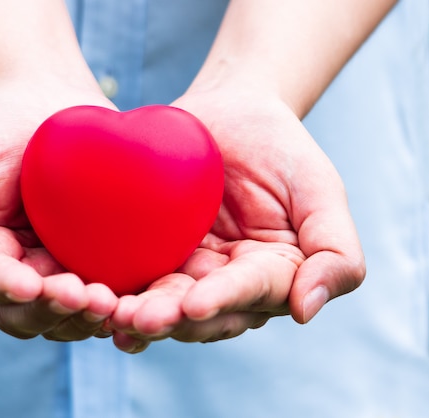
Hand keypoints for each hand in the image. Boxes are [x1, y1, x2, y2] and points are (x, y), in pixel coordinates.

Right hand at [0, 77, 118, 340]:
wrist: (47, 104)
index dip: (6, 288)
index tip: (30, 283)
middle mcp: (16, 275)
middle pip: (28, 313)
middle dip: (53, 309)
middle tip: (83, 296)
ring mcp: (57, 273)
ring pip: (67, 315)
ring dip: (86, 315)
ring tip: (110, 302)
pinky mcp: (95, 264)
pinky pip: (104, 294)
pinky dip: (117, 304)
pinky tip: (134, 298)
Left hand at [110, 90, 364, 352]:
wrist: (229, 110)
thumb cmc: (279, 145)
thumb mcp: (320, 189)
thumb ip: (335, 251)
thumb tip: (304, 311)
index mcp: (271, 275)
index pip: (248, 294)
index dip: (223, 300)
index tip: (194, 303)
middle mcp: (227, 285)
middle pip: (200, 311)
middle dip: (170, 317)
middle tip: (138, 318)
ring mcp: (186, 273)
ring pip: (162, 303)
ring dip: (137, 314)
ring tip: (111, 314)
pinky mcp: (152, 256)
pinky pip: (133, 279)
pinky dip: (116, 293)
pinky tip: (93, 302)